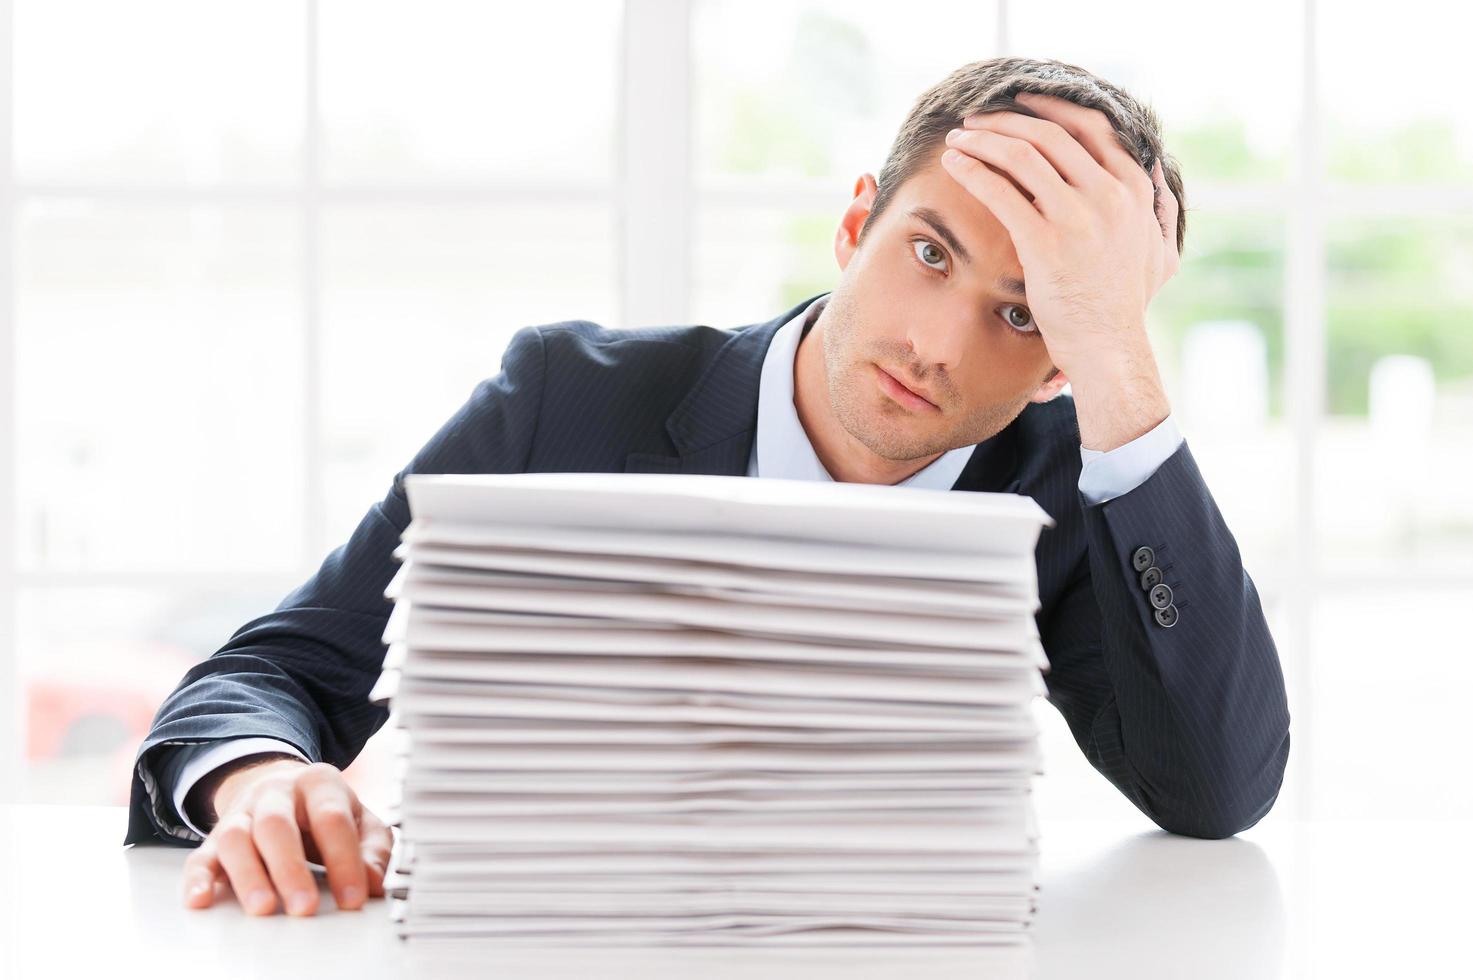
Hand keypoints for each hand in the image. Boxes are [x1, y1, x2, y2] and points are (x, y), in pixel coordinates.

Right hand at [180, 757, 392, 915]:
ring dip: (248, 875)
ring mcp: (242, 812)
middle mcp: (275, 793)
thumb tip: (374, 884)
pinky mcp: (215, 836)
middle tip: (305, 908)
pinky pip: (201, 855)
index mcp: (319, 784)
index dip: (344, 861)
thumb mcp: (360, 820)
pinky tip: (201, 900)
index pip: (331, 819)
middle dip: (290, 869)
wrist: (281, 784)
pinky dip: (198, 878)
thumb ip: (373, 850)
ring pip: (236, 838)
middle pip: (277, 826)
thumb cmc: (325, 811)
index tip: (353, 900)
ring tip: (263, 908)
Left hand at [939, 90, 1181, 379]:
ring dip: (983, 140)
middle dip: (1006, 119)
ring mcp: (1077, 216)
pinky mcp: (1044, 242)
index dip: (1051, 107)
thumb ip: (1162, 208)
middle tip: (976, 118)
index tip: (1021, 102)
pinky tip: (953, 165)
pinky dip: (973, 171)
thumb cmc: (1127, 305)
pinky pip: (1000, 192)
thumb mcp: (1161, 251)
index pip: (1090, 126)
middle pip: (1049, 134)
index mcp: (1134, 188)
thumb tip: (1161, 170)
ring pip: (1022, 155)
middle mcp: (1109, 194)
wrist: (1108, 347)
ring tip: (957, 138)